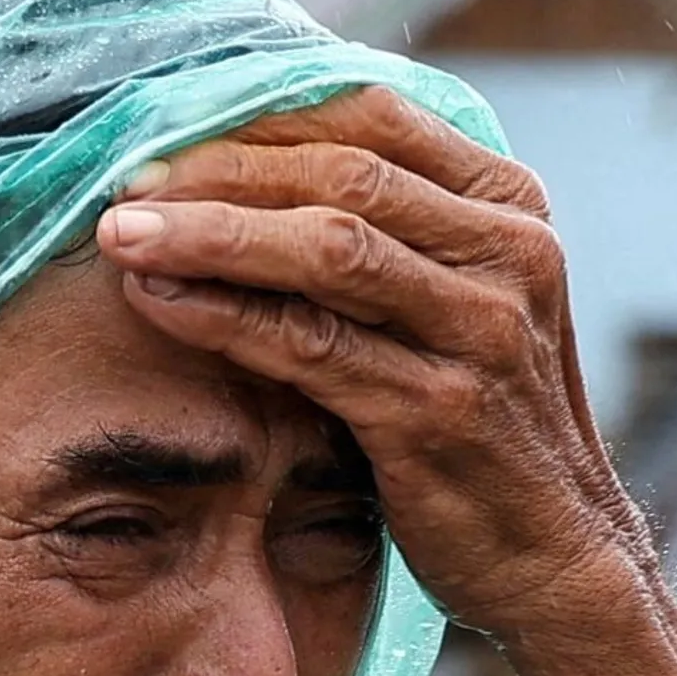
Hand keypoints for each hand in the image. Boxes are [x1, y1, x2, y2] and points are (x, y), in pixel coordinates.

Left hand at [96, 88, 676, 675]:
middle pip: (340, 175)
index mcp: (512, 207)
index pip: (371, 117)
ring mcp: (480, 335)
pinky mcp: (437, 414)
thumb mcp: (464, 308)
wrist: (557, 561)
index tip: (166, 126)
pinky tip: (160, 303)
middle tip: (122, 182)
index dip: (259, 114)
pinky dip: (226, 316)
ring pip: (324, 250)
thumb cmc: (486, 433)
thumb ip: (398, 237)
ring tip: (119, 235)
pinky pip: (310, 346)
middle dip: (218, 169)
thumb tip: (259, 165)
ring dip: (208, 234)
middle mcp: (510, 255)